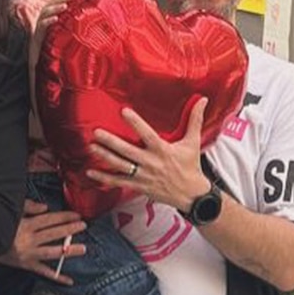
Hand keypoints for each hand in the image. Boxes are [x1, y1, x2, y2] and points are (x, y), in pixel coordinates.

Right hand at [0, 199, 86, 284]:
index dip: (64, 217)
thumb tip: (45, 208)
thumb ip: (28, 207)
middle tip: (83, 226)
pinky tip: (69, 280)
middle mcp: (28, 240)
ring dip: (68, 251)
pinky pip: (43, 272)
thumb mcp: (10, 212)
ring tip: (83, 249)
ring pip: (52, 252)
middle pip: (53, 234)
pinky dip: (56, 277)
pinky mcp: (25, 265)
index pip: (49, 219)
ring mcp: (28, 254)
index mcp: (25, 225)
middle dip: (70, 229)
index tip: (76, 215)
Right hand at [31, 0, 86, 63]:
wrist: (46, 59)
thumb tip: (98, 14)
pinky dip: (48, 21)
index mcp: (55, 11)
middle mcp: (47, 15)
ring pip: (47, 11)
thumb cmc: (60, 42)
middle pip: (55, 1)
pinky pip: (42, 25)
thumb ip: (78, 20)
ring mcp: (42, 23)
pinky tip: (55, 19)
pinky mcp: (37, 33)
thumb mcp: (71, 30)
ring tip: (65, 5)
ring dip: (57, 7)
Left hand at [87, 97, 211, 211]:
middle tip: (96, 132)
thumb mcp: (193, 142)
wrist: (192, 195)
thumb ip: (194, 119)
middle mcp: (151, 163)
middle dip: (111, 142)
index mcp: (163, 150)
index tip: (123, 111)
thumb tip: (203, 99)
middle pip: (128, 151)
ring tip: (91, 147)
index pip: (147, 134)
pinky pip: (119, 182)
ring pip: (121, 166)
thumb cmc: (190, 165)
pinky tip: (90, 172)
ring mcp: (143, 176)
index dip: (135, 123)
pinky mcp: (139, 186)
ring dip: (105, 156)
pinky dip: (104, 178)